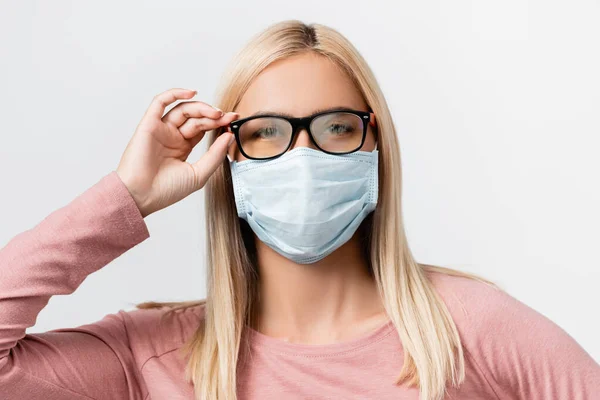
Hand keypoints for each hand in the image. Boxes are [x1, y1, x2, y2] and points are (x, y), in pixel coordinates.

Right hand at [116, 88, 238, 217]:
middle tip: (228, 116)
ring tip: (216, 113)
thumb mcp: (199, 174)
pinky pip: (159, 102)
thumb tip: (229, 136)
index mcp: (182, 147)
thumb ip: (215, 155)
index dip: (218, 123)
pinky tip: (191, 92)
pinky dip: (174, 94)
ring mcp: (161, 130)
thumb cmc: (166, 190)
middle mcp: (171, 136)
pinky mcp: (148, 125)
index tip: (233, 121)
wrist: (142, 196)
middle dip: (214, 116)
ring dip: (201, 107)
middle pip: (196, 118)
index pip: (203, 128)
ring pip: (183, 110)